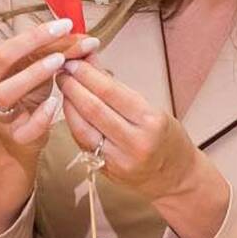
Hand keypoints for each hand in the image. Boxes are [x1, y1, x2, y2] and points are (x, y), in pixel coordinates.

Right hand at [0, 17, 100, 168]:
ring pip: (5, 91)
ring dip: (33, 74)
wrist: (13, 139)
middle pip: (3, 58)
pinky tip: (55, 103)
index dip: (39, 33)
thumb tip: (87, 39)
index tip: (66, 24)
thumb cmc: (25, 98)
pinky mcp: (14, 135)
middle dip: (33, 43)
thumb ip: (58, 53)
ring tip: (60, 62)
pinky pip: (24, 126)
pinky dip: (40, 115)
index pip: (12, 43)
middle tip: (64, 35)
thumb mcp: (38, 70)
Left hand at [55, 59, 228, 237]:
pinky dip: (73, 123)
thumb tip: (91, 60)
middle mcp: (135, 141)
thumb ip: (118, 87)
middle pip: (94, 109)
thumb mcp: (151, 108)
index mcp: (151, 121)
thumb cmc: (167, 137)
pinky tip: (69, 110)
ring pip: (83, 128)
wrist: (175, 177)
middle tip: (61, 71)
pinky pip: (84, 142)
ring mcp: (119, 159)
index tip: (73, 61)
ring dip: (68, 105)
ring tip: (62, 87)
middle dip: (73, 87)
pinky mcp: (107, 171)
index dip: (88, 75)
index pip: (111, 92)